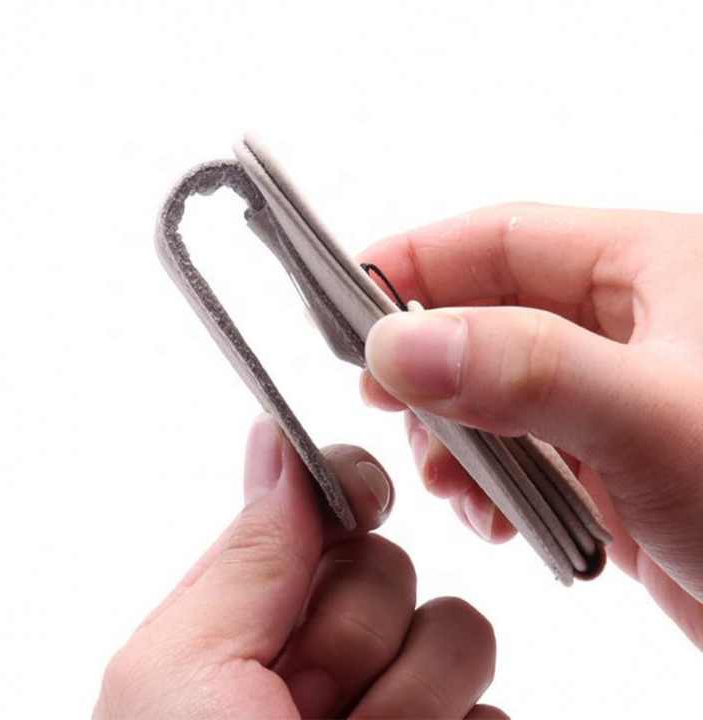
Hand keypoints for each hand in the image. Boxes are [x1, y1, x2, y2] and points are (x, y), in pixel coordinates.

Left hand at [94, 415, 504, 718]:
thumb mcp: (182, 676)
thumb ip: (243, 558)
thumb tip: (275, 439)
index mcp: (255, 615)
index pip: (322, 508)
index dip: (346, 492)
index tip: (359, 502)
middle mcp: (324, 650)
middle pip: (390, 565)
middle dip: (356, 630)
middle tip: (313, 705)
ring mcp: (398, 704)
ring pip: (456, 630)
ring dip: (412, 701)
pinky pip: (493, 709)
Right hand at [359, 203, 702, 648]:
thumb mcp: (653, 419)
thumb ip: (527, 372)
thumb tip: (399, 347)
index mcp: (653, 270)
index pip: (505, 237)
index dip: (422, 260)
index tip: (352, 295)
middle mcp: (631, 327)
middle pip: (489, 316)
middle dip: (430, 360)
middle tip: (382, 397)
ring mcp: (617, 397)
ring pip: (497, 391)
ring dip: (456, 434)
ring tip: (447, 481)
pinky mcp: (613, 462)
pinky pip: (523, 451)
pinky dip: (491, 482)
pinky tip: (494, 516)